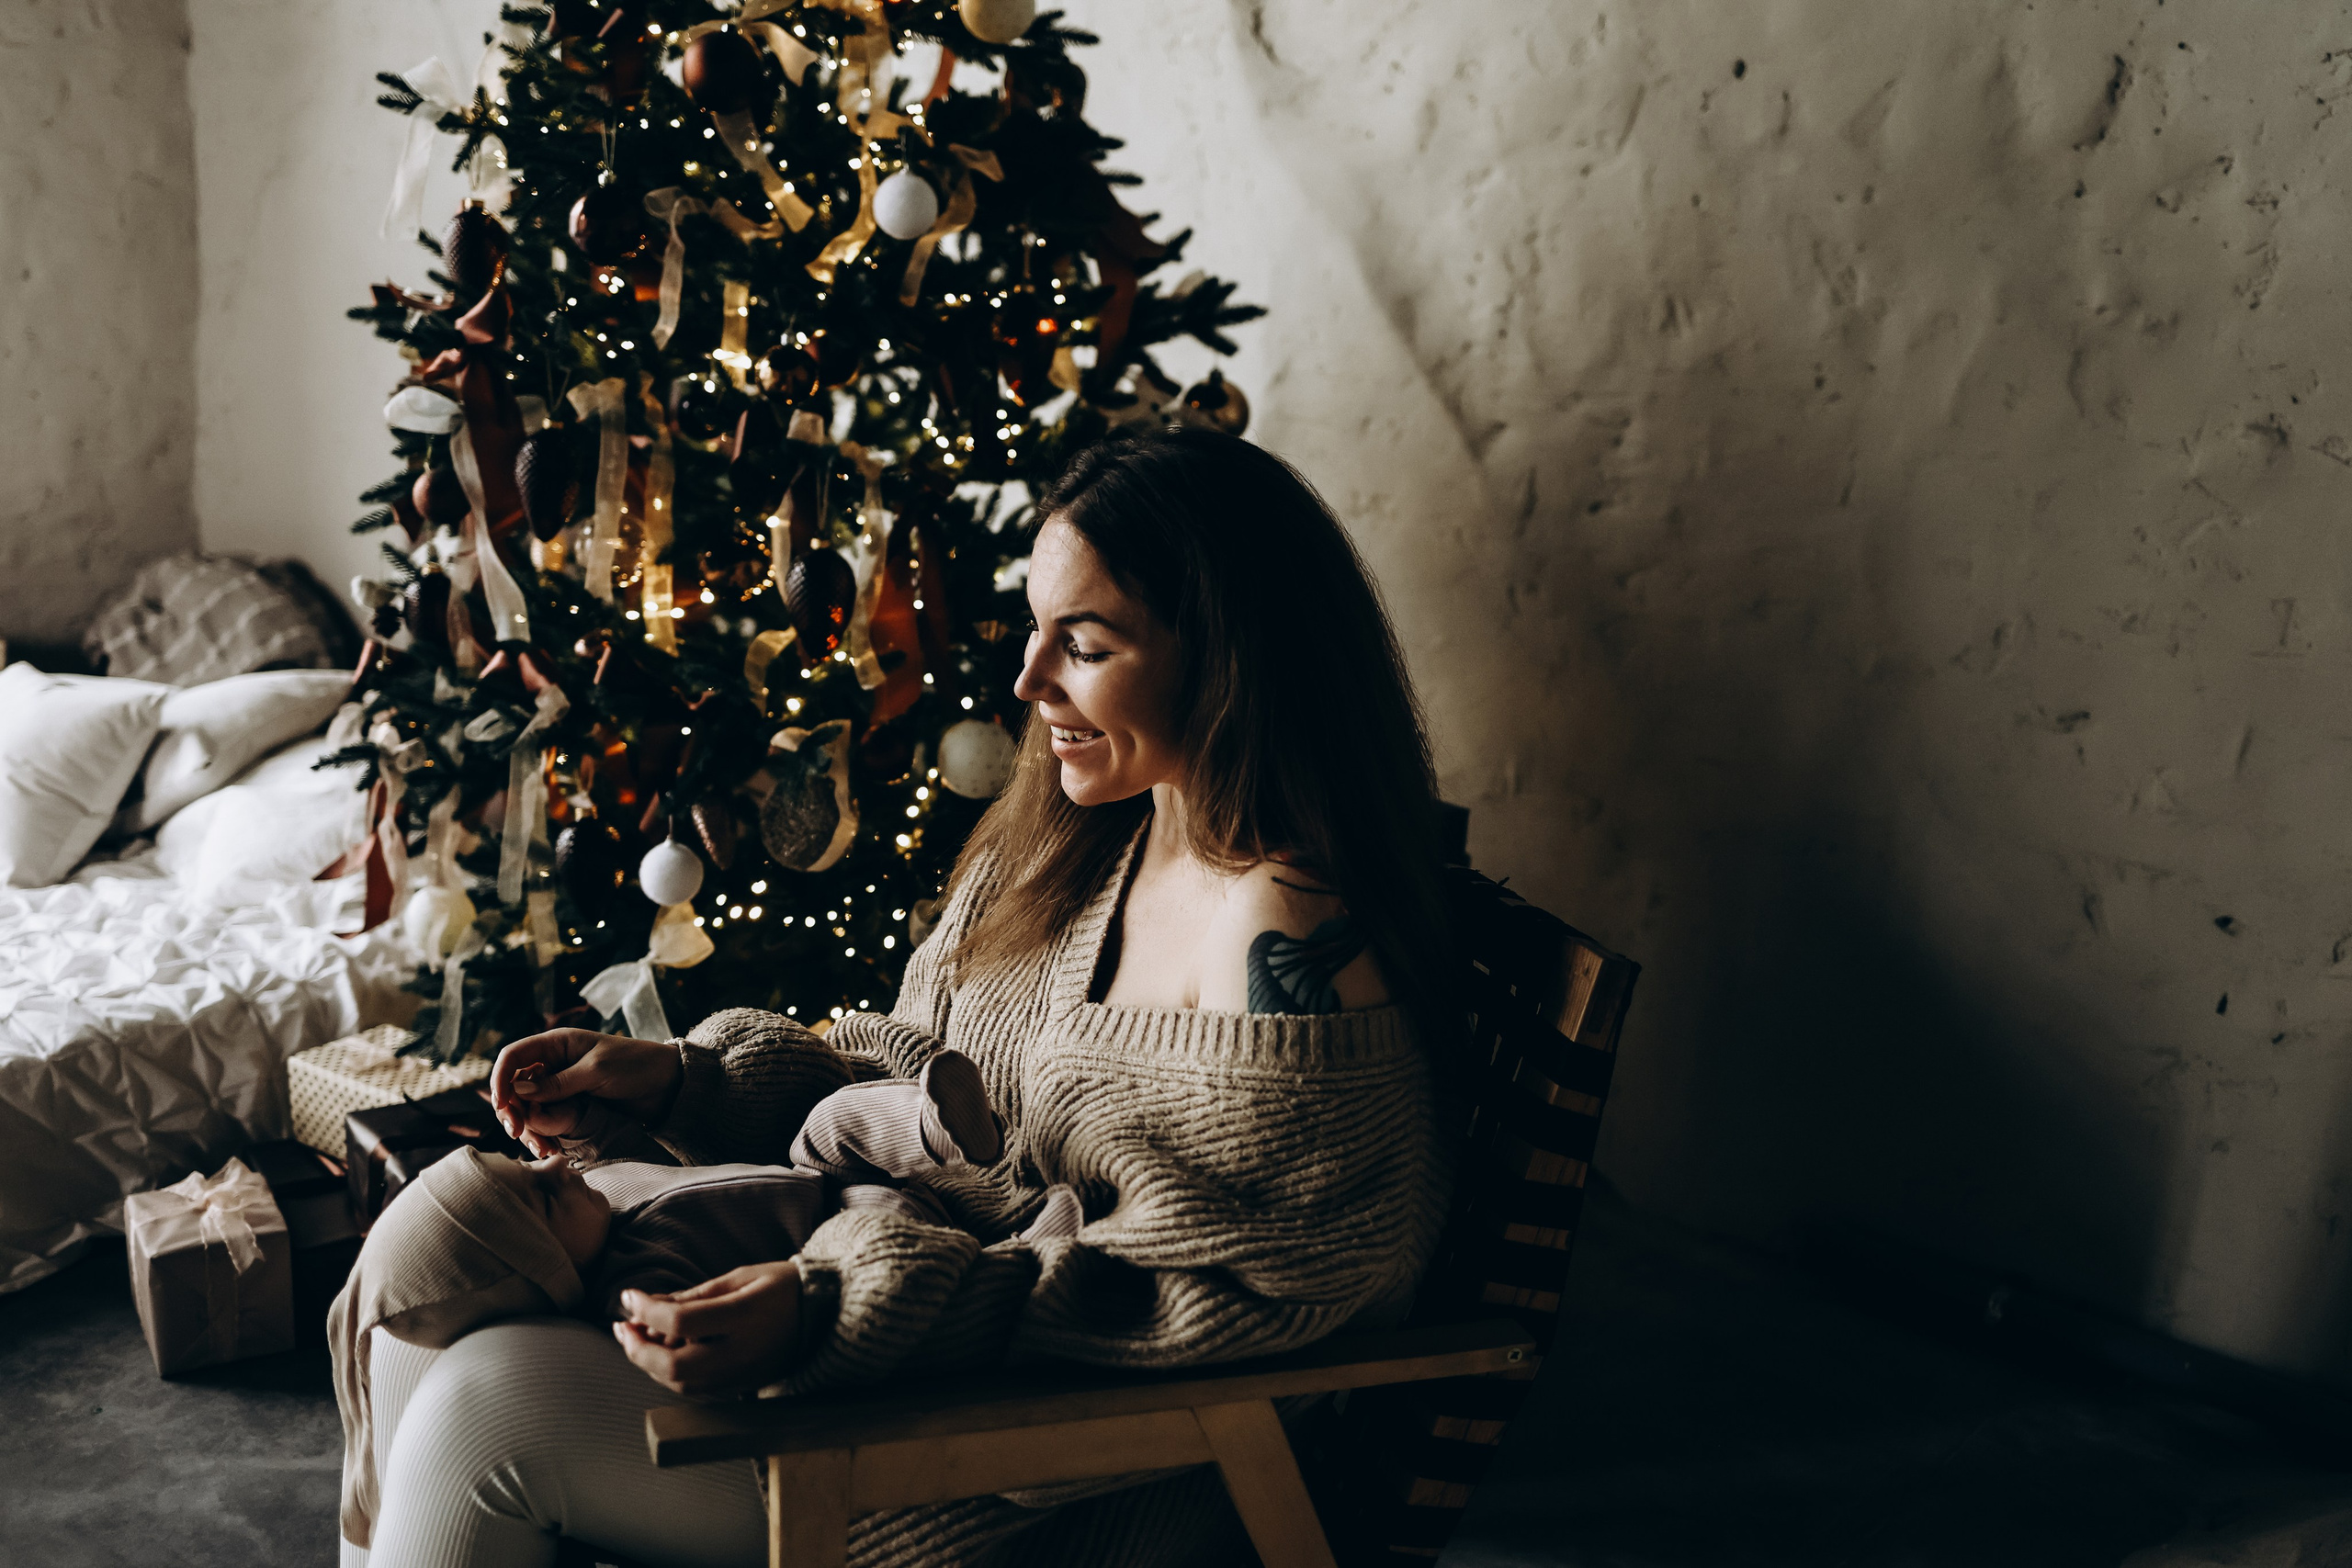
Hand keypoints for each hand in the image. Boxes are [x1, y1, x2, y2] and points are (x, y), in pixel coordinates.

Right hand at [488, 1029, 683, 1155]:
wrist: (668, 1085)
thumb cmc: (636, 1065)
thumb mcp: (596, 1071)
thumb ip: (558, 1082)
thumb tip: (518, 1089)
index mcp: (556, 1044)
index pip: (513, 1057)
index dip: (501, 1079)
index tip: (502, 1105)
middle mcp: (553, 1065)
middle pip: (514, 1087)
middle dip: (512, 1111)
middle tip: (517, 1133)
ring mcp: (561, 1088)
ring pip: (528, 1109)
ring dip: (528, 1129)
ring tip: (543, 1150)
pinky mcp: (570, 1108)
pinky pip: (546, 1122)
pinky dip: (544, 1136)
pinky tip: (552, 1151)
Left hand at [613, 1262, 803, 1396]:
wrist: (829, 1315)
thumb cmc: (785, 1287)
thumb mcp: (742, 1277)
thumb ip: (696, 1294)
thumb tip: (650, 1305)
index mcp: (746, 1315)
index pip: (681, 1321)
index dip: (646, 1310)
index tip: (628, 1295)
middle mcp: (743, 1353)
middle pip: (674, 1366)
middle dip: (638, 1349)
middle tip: (622, 1326)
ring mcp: (743, 1376)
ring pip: (680, 1385)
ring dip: (649, 1363)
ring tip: (634, 1338)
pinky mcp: (742, 1388)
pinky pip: (695, 1390)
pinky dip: (669, 1375)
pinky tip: (660, 1354)